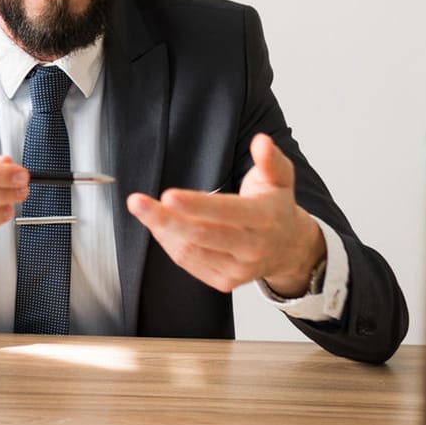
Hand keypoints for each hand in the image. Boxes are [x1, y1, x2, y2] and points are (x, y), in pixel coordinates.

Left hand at [125, 134, 326, 296]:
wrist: (288, 249)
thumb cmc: (276, 208)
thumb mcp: (280, 179)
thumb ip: (270, 159)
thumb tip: (261, 142)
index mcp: (264, 218)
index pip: (227, 212)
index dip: (196, 205)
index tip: (168, 196)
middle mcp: (252, 248)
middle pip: (201, 235)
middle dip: (164, 219)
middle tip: (137, 202)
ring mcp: (237, 269)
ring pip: (190, 252)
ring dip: (162, 230)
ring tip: (146, 209)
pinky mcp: (224, 282)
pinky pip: (188, 263)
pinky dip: (169, 243)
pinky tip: (162, 226)